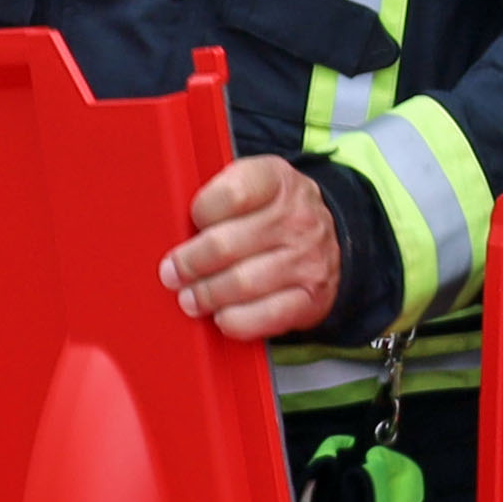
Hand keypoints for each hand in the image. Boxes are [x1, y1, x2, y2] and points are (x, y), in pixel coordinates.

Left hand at [160, 152, 342, 340]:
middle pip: (226, 245)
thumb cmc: (274, 214)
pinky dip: (236, 320)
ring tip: (189, 298)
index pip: (232, 194)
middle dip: (189, 264)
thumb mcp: (255, 186)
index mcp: (278, 181)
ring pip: (241, 283)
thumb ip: (218, 197)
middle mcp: (298, 218)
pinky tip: (222, 315)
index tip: (192, 223)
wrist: (331, 241)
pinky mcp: (311, 297)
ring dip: (206, 295)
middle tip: (172, 273)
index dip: (202, 212)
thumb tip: (170, 224)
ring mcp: (308, 259)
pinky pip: (266, 315)